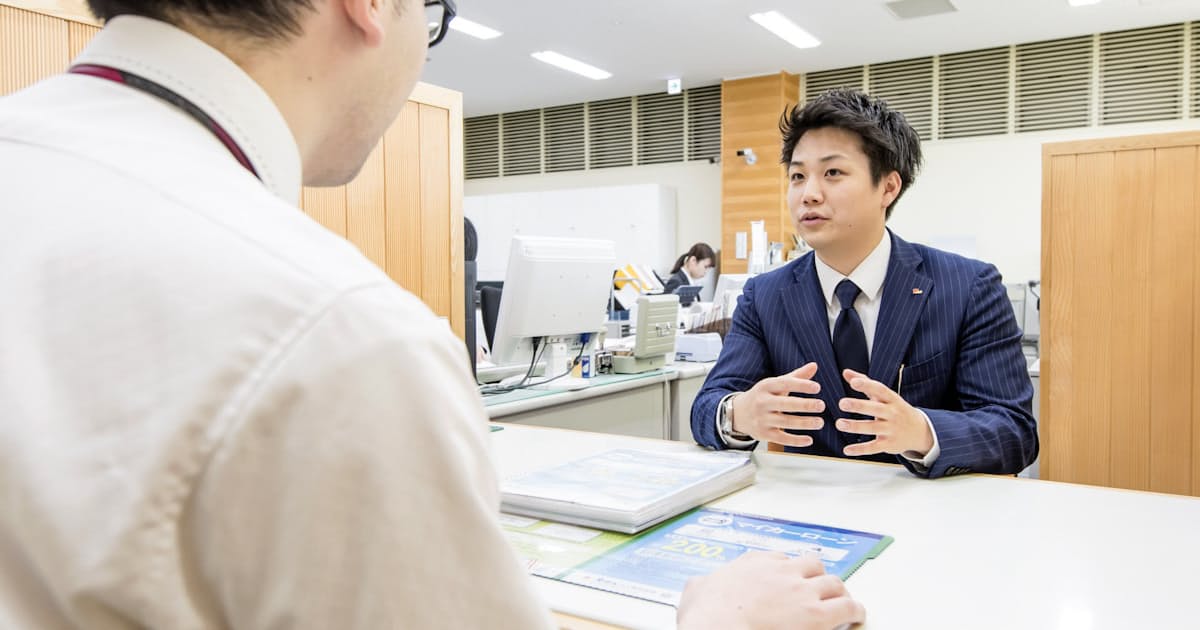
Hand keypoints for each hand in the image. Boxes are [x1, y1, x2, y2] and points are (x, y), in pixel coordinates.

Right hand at [677, 551, 864, 629]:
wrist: (719, 628)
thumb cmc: (707, 616)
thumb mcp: (695, 591)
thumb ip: (701, 584)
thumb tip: (698, 586)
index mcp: (753, 563)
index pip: (779, 558)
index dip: (787, 571)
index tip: (788, 579)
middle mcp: (781, 571)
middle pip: (810, 564)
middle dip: (816, 576)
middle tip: (819, 587)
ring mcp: (801, 591)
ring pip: (833, 582)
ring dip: (838, 590)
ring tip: (843, 600)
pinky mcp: (816, 615)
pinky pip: (847, 607)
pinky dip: (855, 610)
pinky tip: (857, 615)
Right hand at [731, 363, 825, 447]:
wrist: (738, 413)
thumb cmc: (763, 396)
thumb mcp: (775, 384)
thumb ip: (796, 376)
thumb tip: (814, 366)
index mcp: (766, 386)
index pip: (785, 384)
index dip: (801, 385)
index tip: (817, 387)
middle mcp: (762, 402)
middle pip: (786, 404)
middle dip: (805, 405)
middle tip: (822, 405)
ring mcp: (762, 419)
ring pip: (786, 422)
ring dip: (804, 423)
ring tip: (820, 422)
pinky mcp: (763, 434)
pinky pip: (781, 438)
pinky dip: (796, 441)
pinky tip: (809, 440)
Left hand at [837, 369, 932, 456]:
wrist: (919, 431)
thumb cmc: (895, 409)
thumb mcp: (884, 395)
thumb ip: (864, 383)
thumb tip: (846, 372)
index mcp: (892, 399)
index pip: (880, 390)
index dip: (867, 385)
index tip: (854, 382)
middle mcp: (892, 414)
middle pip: (876, 409)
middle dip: (859, 406)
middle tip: (842, 403)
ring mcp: (891, 430)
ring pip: (872, 428)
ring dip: (855, 426)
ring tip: (839, 424)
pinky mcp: (888, 444)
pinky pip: (873, 447)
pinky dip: (860, 450)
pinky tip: (846, 450)